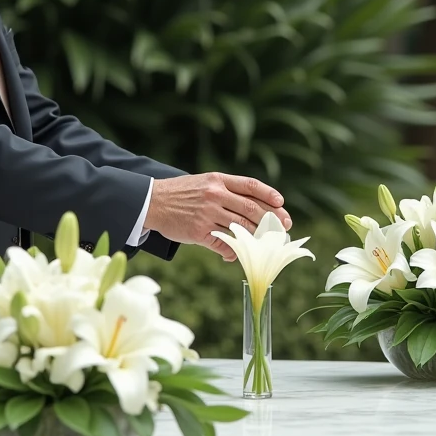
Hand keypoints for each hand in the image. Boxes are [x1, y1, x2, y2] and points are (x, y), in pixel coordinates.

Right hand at [144, 172, 291, 261]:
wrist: (152, 202)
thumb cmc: (181, 193)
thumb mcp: (203, 183)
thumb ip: (226, 191)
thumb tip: (252, 208)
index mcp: (218, 180)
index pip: (250, 186)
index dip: (268, 195)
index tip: (281, 204)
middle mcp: (215, 195)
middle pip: (251, 209)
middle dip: (271, 220)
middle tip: (283, 228)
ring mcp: (207, 213)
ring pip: (242, 227)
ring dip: (257, 238)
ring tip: (265, 244)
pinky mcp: (199, 231)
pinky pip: (224, 243)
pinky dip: (233, 252)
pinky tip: (235, 255)